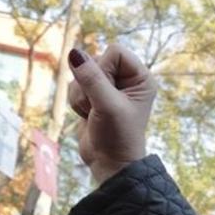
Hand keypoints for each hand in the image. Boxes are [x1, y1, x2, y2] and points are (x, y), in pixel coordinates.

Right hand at [67, 45, 155, 183]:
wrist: (109, 163)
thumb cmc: (118, 136)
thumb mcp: (106, 105)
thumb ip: (91, 78)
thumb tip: (74, 52)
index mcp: (141, 78)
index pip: (115, 51)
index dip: (104, 68)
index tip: (108, 92)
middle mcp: (127, 79)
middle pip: (94, 59)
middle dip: (89, 84)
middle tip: (100, 106)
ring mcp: (109, 87)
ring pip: (80, 73)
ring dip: (81, 95)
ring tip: (95, 113)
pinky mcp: (94, 95)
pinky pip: (74, 84)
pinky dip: (76, 101)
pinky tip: (88, 115)